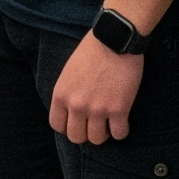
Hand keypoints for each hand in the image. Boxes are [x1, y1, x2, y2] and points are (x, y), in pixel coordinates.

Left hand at [48, 27, 144, 144]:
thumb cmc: (91, 51)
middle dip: (85, 132)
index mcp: (61, 94)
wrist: (114, 39)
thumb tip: (70, 111)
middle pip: (76, 137)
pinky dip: (121, 130)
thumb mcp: (68, 72)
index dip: (68, 126)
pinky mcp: (119, 109)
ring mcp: (97, 109)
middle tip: (94, 123)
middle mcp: (76, 105)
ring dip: (103, 133)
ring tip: (108, 122)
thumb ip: (67, 93)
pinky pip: (119, 134)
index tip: (77, 121)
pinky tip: (122, 120)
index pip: (57, 126)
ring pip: (97, 139)